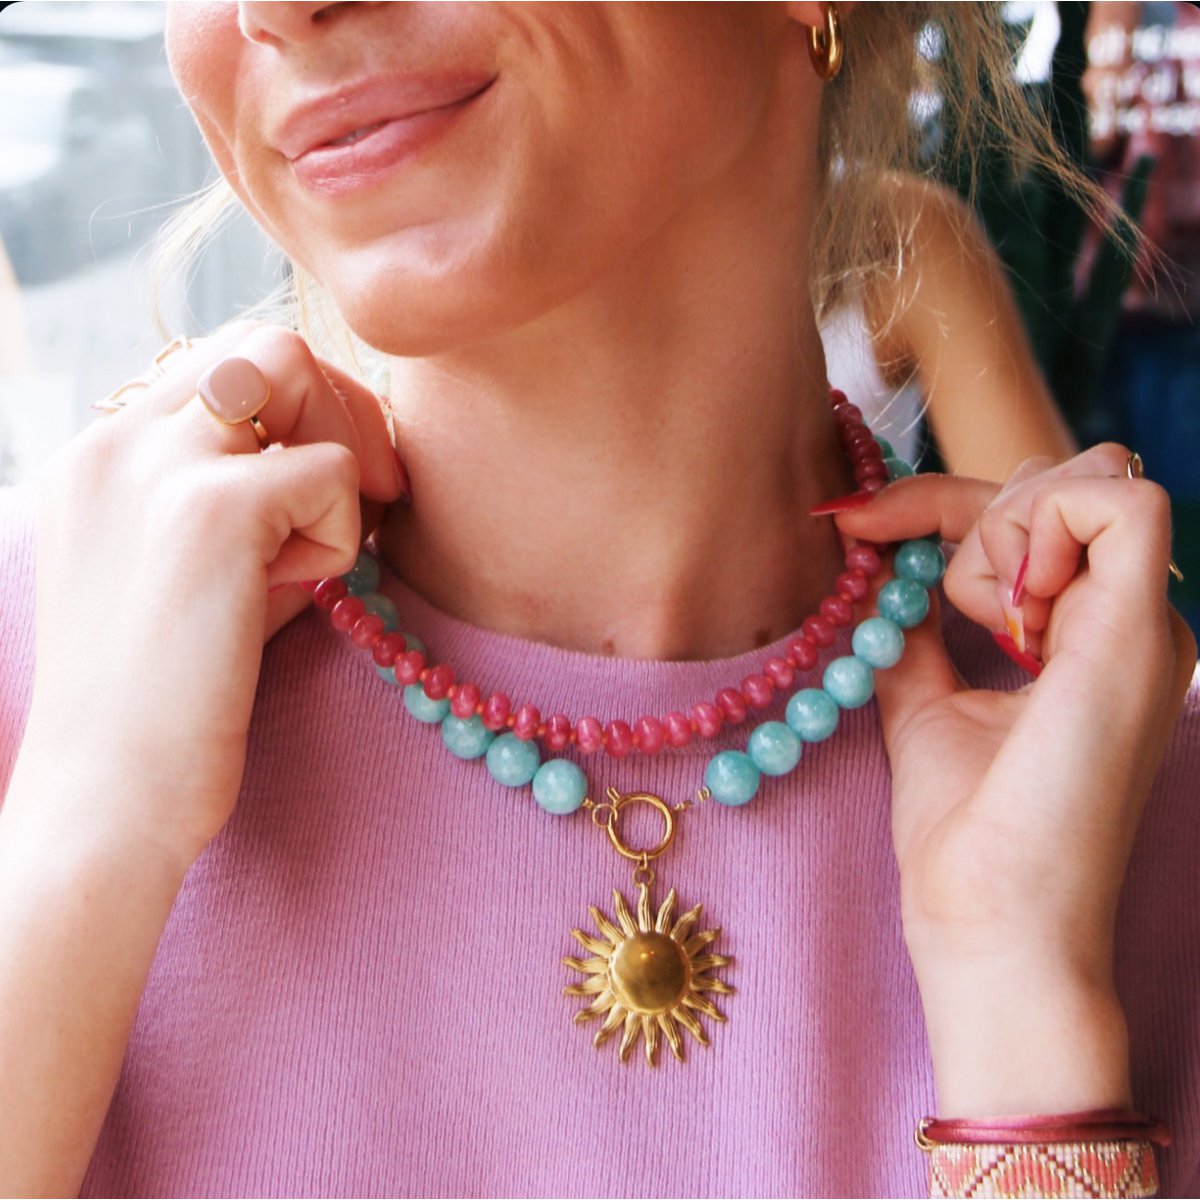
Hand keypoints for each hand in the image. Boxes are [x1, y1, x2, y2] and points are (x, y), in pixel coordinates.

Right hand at [19, 324, 402, 871]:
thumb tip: (354, 453)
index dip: (307, 407)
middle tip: (369, 497)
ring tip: (308, 557)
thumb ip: (251, 496)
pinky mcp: (210, 512)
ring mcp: (158, 466)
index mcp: (106, 453)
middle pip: (269, 341)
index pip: (231, 362)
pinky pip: (332, 472)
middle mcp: (119, 439)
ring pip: (296, 369)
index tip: (339, 483)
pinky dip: (342, 533)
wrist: (112, 799)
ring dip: (337, 457)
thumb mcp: (203, 570)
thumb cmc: (174, 696)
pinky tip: (297, 596)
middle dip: (342, 410)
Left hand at [833, 444, 1195, 1114]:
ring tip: (969, 616)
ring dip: (998, 523)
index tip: (852, 523)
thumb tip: (877, 559)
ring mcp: (1143, 626)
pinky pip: (1122, 505)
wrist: (993, 919)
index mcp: (1081, 638)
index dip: (933, 501)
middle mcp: (1125, 622)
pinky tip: (1001, 609)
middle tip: (896, 563)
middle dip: (961, 503)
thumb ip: (913, 630)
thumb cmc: (964, 831)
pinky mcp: (1140, 635)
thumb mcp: (923, 702)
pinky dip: (1041, 525)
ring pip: (1094, 478)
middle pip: (1058, 483)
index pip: (1027, 514)